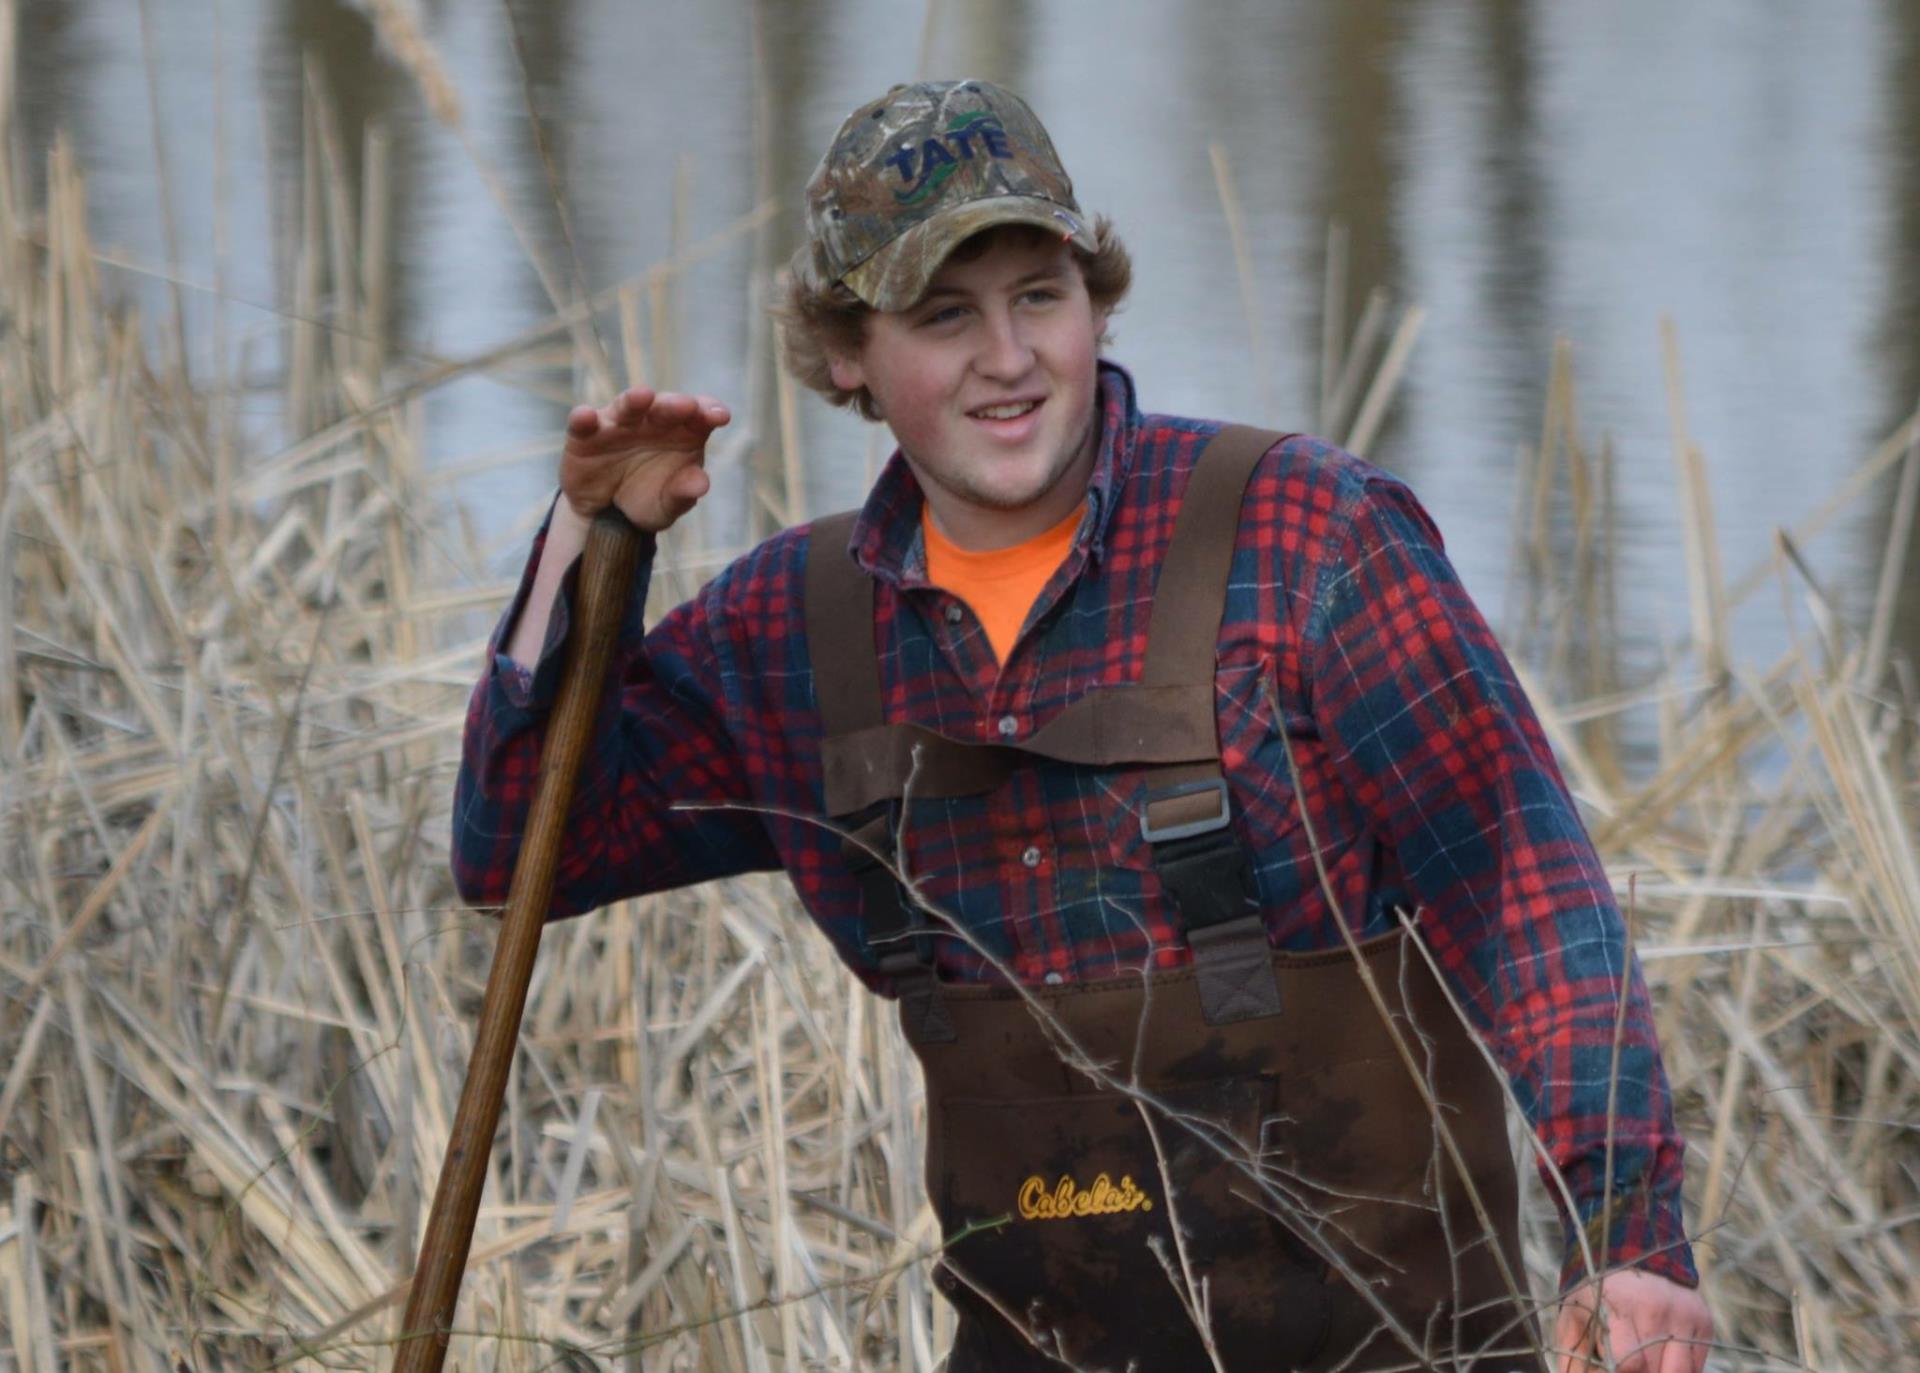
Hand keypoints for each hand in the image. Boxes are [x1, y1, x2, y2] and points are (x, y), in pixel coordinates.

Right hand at [559, 387, 729, 532]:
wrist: (606, 516)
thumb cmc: (647, 500)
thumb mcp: (667, 504)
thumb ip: (683, 493)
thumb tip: (701, 484)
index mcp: (683, 433)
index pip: (700, 415)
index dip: (709, 411)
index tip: (720, 416)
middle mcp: (652, 421)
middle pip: (666, 407)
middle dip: (675, 405)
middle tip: (686, 406)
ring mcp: (618, 424)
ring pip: (626, 406)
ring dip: (634, 400)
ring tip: (642, 397)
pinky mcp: (585, 434)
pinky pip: (583, 422)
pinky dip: (583, 418)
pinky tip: (586, 416)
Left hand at [1553, 1269, 1711, 1372]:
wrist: (1632, 1252)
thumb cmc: (1597, 1293)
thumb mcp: (1574, 1317)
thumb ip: (1574, 1358)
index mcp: (1620, 1306)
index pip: (1630, 1363)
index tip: (1614, 1369)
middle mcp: (1657, 1309)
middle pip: (1657, 1372)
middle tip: (1628, 1367)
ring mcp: (1685, 1314)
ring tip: (1645, 1364)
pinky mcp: (1703, 1321)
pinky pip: (1696, 1365)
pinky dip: (1679, 1370)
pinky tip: (1662, 1361)